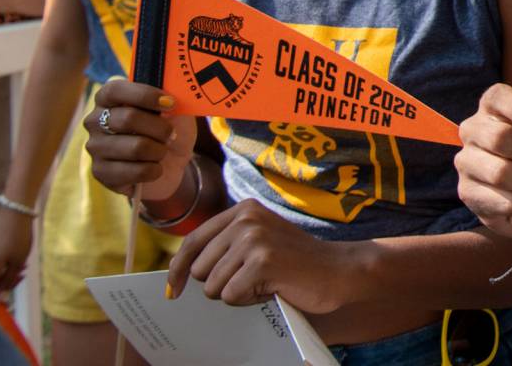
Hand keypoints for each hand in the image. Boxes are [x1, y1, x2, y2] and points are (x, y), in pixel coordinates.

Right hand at [0, 211, 34, 294]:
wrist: (15, 214)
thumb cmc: (18, 239)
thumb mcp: (18, 262)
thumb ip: (9, 281)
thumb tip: (2, 297)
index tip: (10, 299)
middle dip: (6, 283)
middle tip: (23, 274)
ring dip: (7, 273)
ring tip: (23, 265)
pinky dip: (3, 265)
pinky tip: (17, 258)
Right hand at [83, 77, 193, 201]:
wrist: (169, 164)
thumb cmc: (167, 130)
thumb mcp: (174, 110)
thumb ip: (171, 97)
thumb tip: (172, 93)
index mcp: (108, 98)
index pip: (114, 90)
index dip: (144, 95)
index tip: (169, 103)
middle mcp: (94, 121)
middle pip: (129, 118)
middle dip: (160, 128)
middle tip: (171, 134)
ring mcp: (94, 147)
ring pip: (136, 147)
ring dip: (159, 151)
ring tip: (161, 152)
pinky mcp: (100, 172)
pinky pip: (136, 171)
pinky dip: (155, 170)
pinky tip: (154, 168)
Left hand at [167, 199, 357, 312]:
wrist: (339, 270)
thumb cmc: (295, 263)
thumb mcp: (258, 241)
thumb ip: (225, 246)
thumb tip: (178, 270)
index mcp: (243, 210)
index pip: (192, 242)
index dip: (178, 269)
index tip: (172, 289)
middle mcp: (246, 219)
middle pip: (200, 269)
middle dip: (220, 283)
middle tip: (252, 279)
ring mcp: (254, 239)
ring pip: (214, 286)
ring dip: (237, 293)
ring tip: (266, 282)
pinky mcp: (262, 262)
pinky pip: (231, 296)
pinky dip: (250, 300)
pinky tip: (273, 288)